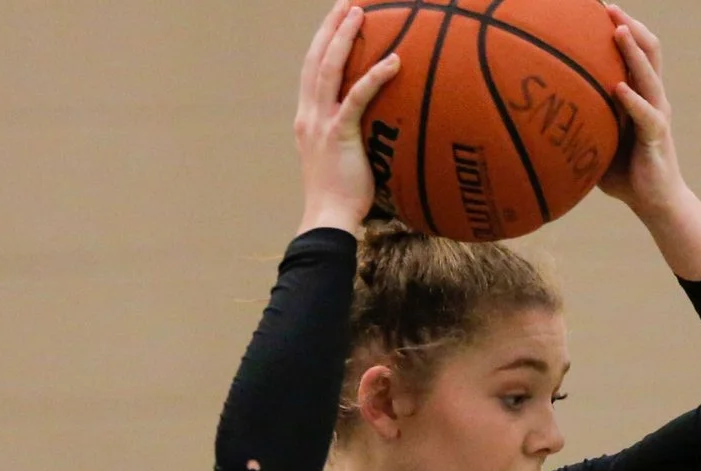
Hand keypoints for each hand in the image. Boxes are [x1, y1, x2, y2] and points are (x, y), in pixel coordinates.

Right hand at [295, 0, 400, 234]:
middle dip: (330, 28)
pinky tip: (393, 61)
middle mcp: (308, 115)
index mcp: (307, 119)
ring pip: (328, 68)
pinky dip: (374, 77)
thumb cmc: (342, 199)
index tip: (336, 23)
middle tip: (346, 4)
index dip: (323, 45)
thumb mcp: (341, 161)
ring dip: (344, 37)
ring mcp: (320, 122)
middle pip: (315, 59)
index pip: (312, 72)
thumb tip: (379, 132)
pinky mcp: (338, 133)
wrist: (328, 219)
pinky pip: (357, 97)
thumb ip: (350, 140)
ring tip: (359, 12)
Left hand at [596, 8, 683, 216]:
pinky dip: (633, 100)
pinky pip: (646, 115)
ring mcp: (657, 114)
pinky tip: (619, 88)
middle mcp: (652, 97)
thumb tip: (534, 112)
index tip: (599, 7)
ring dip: (634, 51)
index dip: (622, 25)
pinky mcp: (658, 137)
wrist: (655, 203)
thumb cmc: (623, 172)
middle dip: (629, 25)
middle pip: (649, 49)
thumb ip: (579, 120)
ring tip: (618, 30)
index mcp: (640, 93)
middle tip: (608, 7)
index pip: (636, 50)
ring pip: (650, 74)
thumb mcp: (596, 138)